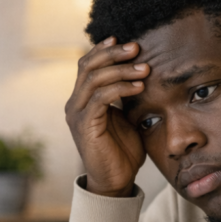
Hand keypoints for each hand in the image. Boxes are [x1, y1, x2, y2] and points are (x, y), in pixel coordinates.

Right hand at [64, 38, 150, 197]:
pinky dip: (120, 88)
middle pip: (88, 66)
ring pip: (94, 79)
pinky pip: (101, 98)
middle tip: (136, 48)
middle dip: (113, 53)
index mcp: (82, 99)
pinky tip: (139, 87)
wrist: (116, 181)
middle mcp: (75, 104)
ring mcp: (77, 114)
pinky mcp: (85, 126)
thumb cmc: (123, 150)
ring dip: (121, 70)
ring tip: (145, 69)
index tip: (125, 40)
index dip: (103, 49)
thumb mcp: (126, 116)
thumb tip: (142, 72)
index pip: (87, 65)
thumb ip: (126, 95)